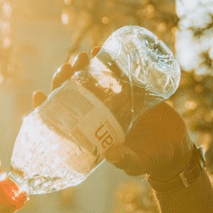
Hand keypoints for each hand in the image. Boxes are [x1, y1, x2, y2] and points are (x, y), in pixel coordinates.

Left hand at [32, 49, 191, 180]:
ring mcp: (112, 101)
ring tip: (83, 56)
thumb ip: (125, 159)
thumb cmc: (150, 159)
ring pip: (90, 81)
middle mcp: (96, 115)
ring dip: (83, 67)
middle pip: (72, 94)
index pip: (61, 119)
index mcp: (90, 133)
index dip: (46, 108)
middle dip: (65, 80)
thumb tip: (111, 154)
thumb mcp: (136, 161)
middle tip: (67, 68)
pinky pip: (113, 73)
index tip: (38, 94)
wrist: (174, 148)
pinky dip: (105, 61)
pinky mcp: (129, 91)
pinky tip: (100, 51)